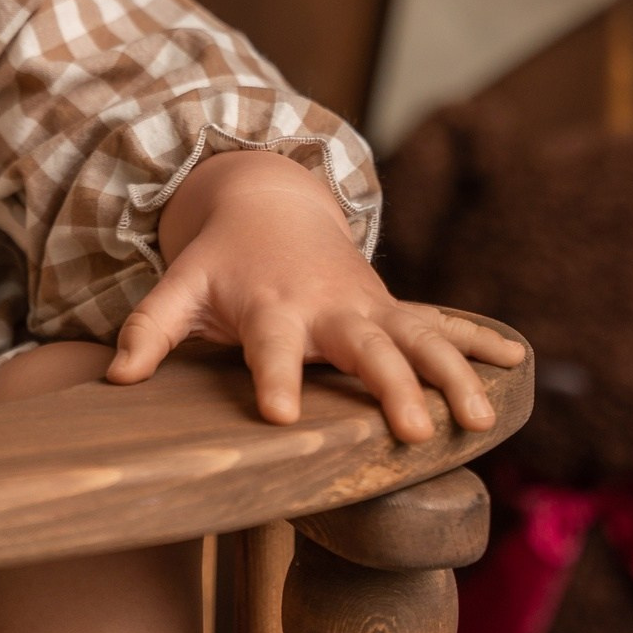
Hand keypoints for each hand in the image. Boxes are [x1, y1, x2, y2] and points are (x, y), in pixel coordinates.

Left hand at [102, 150, 523, 441]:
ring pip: (418, 339)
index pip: (271, 347)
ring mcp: (368, 308)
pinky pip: (443, 325)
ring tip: (479, 421)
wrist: (269, 200)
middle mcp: (328, 308)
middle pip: (364, 348)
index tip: (281, 415)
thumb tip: (116, 375)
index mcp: (273, 306)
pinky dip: (479, 342)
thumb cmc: (221, 259)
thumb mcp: (180, 285)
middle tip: (411, 431)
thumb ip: (150, 326)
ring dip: (451, 375)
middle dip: (391, 387)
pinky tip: (516, 367)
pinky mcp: (392, 310)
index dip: (275, 377)